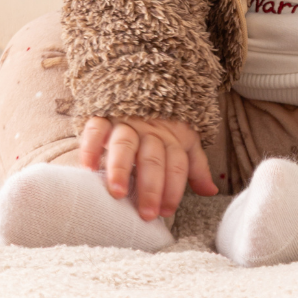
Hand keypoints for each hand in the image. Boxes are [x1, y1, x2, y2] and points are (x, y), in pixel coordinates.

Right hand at [79, 115, 218, 219]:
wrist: (142, 84)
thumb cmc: (163, 124)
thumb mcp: (184, 141)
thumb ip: (195, 166)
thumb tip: (211, 191)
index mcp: (171, 138)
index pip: (176, 164)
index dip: (173, 189)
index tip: (166, 212)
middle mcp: (149, 130)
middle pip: (152, 159)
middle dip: (150, 187)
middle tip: (146, 214)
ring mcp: (125, 122)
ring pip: (124, 144)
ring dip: (121, 169)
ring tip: (118, 193)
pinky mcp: (102, 116)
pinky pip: (95, 129)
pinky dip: (90, 147)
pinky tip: (87, 167)